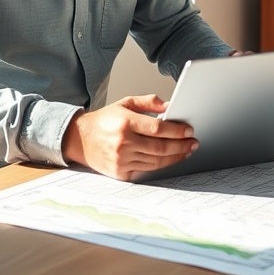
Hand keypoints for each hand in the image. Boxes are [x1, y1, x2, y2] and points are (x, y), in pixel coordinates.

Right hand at [61, 94, 197, 181]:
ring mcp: (121, 160)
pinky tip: (170, 159)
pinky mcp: (120, 173)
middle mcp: (123, 143)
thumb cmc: (105, 120)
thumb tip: (169, 106)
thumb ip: (148, 102)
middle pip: (160, 147)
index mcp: (125, 123)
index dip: (176, 131)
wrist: (80, 139)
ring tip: (186, 151)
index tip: (189, 131)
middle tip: (193, 143)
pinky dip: (161, 165)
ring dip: (175, 157)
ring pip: (156, 161)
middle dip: (181, 146)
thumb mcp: (125, 103)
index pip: (158, 129)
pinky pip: (147, 170)